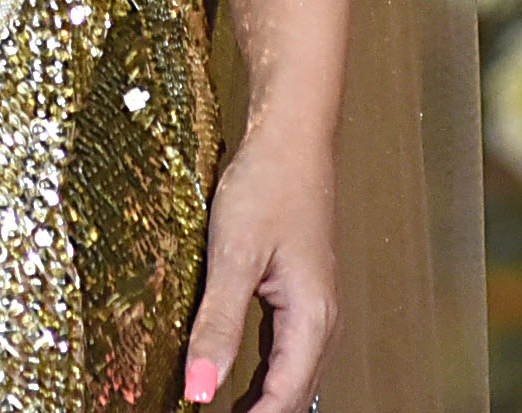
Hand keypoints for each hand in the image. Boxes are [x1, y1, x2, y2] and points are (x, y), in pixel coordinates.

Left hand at [181, 121, 337, 409]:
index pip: (284, 397)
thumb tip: (201, 387)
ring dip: (259, 399)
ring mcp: (311, 306)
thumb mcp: (234, 254)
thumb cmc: (268, 184)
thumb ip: (217, 323)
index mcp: (312, 318)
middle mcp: (320, 320)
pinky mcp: (296, 292)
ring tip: (220, 412)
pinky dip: (261, 373)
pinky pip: (283, 349)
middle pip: (292, 392)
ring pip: (289, 373)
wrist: (290, 136)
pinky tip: (233, 377)